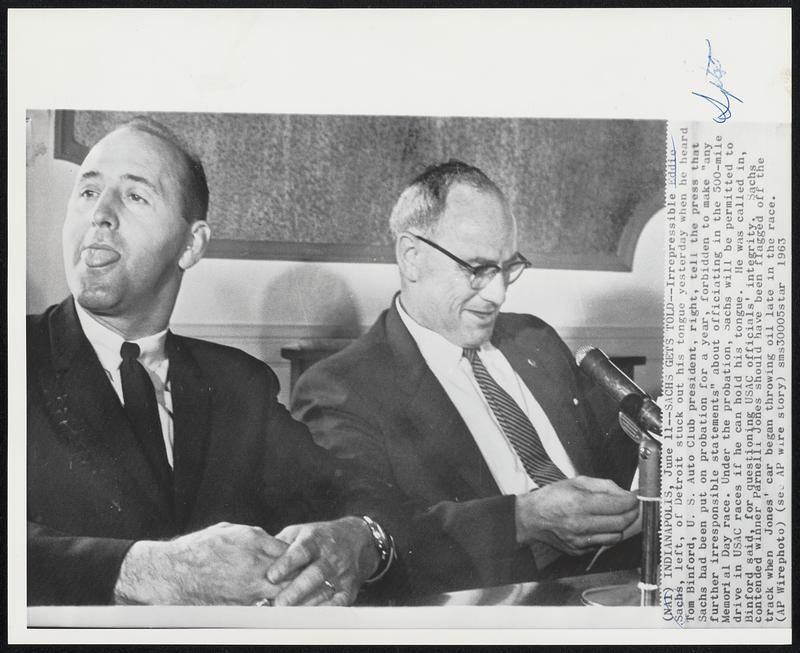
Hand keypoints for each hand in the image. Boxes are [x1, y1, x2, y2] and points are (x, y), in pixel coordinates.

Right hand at [114, 522, 289, 604]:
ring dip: (286, 593)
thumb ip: (254, 536)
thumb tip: (269, 540)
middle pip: (292, 572)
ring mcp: (248, 585)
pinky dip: (269, 606)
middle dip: (298, 577)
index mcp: (254, 539)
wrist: (169, 572)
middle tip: (301, 581)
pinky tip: (271, 605)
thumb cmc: (196, 549)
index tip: (298, 563)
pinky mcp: (239, 604)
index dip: (296, 558)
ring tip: (289, 595)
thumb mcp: (228, 531)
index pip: (290, 550)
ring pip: (281, 591)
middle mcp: (255, 561)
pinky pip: (263, 606)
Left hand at [266, 517, 377, 605]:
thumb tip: (255, 558)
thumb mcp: (300, 532)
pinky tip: (312, 617)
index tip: (271, 576)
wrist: (355, 539)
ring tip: (289, 615)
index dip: (286, 563)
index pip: (300, 551)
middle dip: (296, 590)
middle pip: (313, 574)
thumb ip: (279, 545)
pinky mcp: (349, 587)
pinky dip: (326, 610)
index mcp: (314, 540)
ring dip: (307, 604)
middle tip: (278, 603)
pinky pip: (339, 601)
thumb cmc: (319, 538)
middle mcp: (329, 556)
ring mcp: (341, 572)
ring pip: (325, 590)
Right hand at [515, 476, 638, 556]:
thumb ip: (603, 486)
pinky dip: (607, 534)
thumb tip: (624, 493)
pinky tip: (601, 525)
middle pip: (620, 523)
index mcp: (580, 503)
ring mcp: (580, 540)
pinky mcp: (579, 551)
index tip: (635, 497)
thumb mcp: (576, 482)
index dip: (632, 501)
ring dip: (621, 526)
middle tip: (633, 507)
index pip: (618, 505)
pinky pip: (602, 544)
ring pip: (615, 537)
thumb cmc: (552, 497)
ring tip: (618, 516)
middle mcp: (581, 524)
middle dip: (632, 514)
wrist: (531, 518)